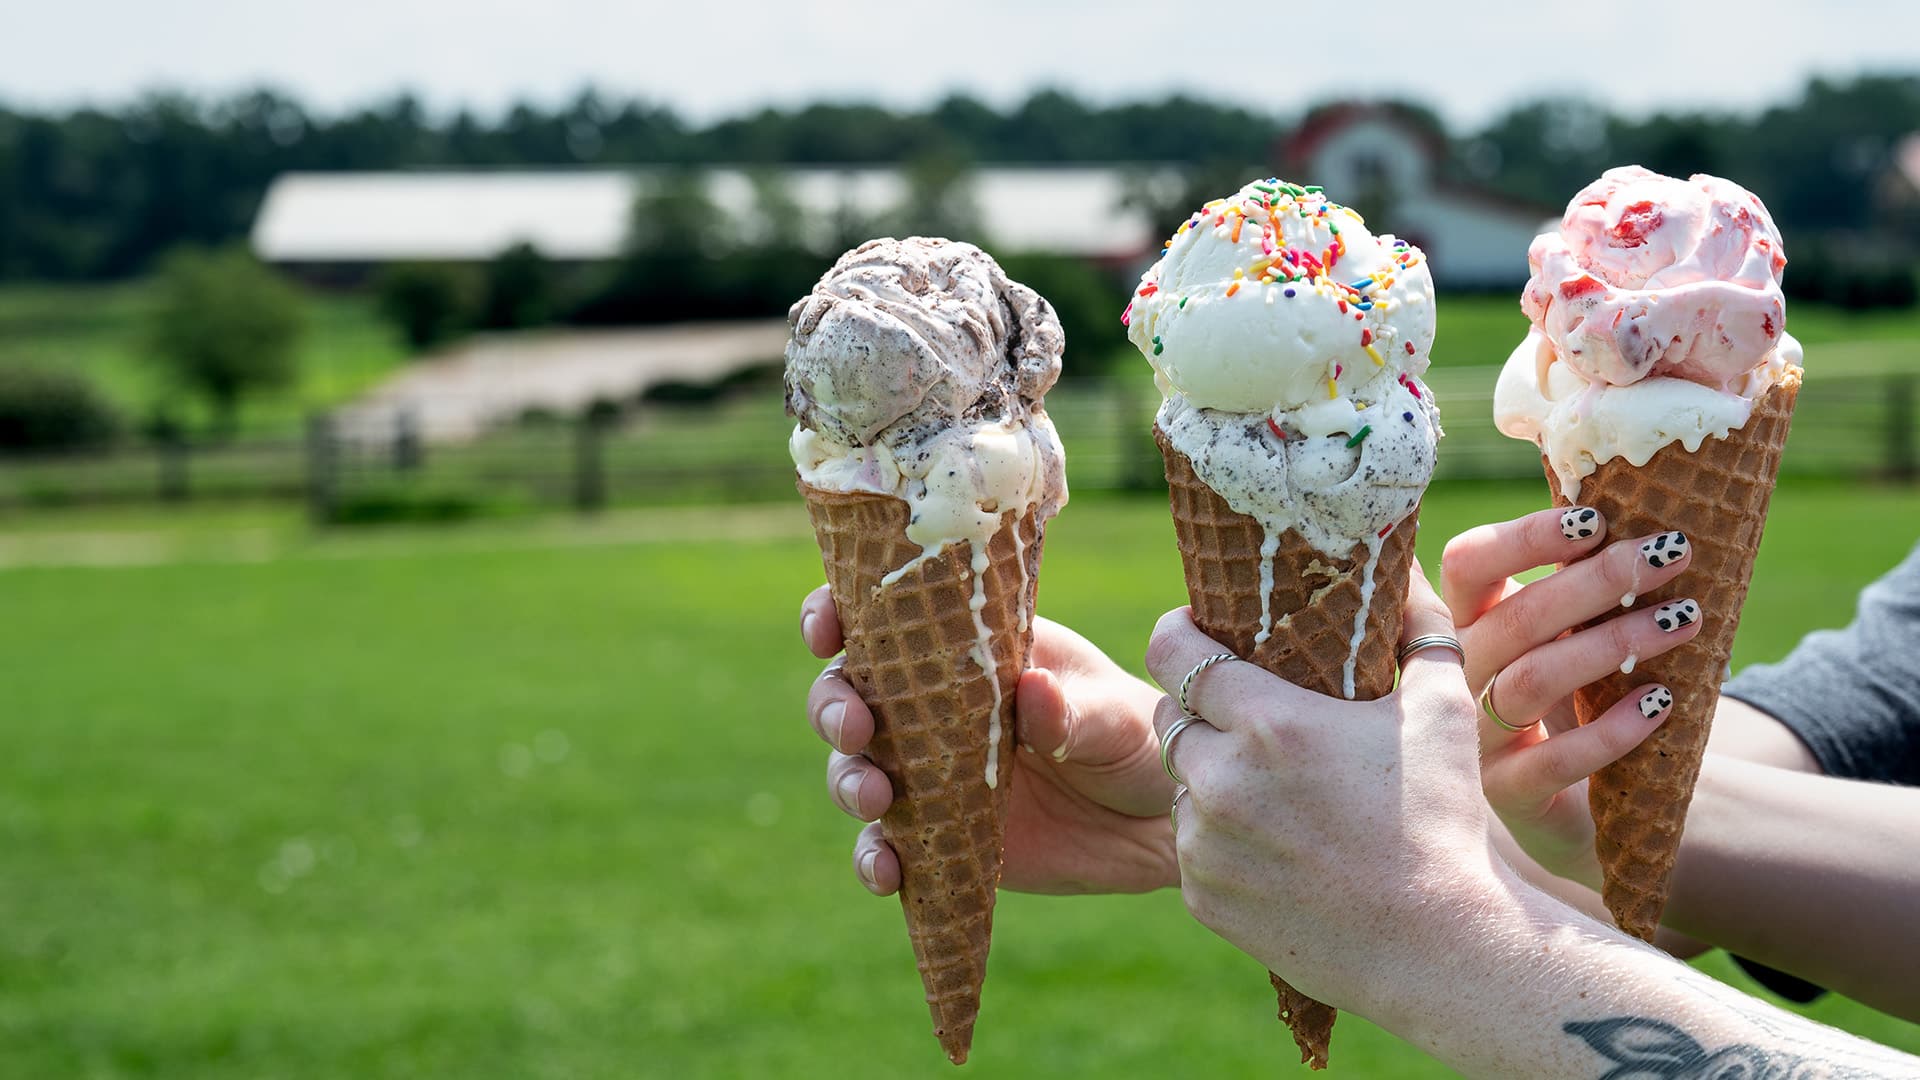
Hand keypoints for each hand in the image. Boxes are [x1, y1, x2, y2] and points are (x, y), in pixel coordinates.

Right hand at [800, 586, 1174, 895]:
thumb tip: (1031, 692)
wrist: (1159, 822)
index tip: (827, 631)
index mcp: (966, 649)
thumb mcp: (1114, 714)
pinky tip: (888, 873)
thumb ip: (1070, 708)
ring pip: (854, 770)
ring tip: (877, 797)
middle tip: (857, 727)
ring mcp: (928, 773)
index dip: (837, 616)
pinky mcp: (937, 837)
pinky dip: (874, 860)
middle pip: (847, 694)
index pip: (882, 618)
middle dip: (833, 706)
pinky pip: (887, 848)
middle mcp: (931, 707)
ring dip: (848, 781)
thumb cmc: (1135, 736)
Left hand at [1147, 568, 1517, 1017]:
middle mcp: (1221, 778)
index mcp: (1268, 722)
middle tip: (1243, 713)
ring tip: (1270, 786)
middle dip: (1198, 707)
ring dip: (1209, 774)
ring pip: (1180, 783)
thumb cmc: (1446, 820)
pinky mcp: (1201, 895)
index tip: (1195, 628)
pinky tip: (1273, 843)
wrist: (1441, 947)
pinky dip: (1219, 837)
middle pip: (1171, 716)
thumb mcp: (1443, 709)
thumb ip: (1418, 627)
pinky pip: (1190, 846)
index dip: (1178, 632)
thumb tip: (1404, 571)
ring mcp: (1204, 842)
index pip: (1174, 651)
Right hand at [1441, 507, 1701, 883]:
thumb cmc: (1581, 699)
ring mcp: (1475, 738)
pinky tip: (1661, 702)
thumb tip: (1640, 515)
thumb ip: (1582, 587)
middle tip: (1670, 556)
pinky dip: (1612, 730)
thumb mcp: (1571, 637)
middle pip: (1513, 618)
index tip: (1597, 521)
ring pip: (1531, 680)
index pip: (1469, 563)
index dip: (1524, 537)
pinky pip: (1554, 760)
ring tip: (1683, 621)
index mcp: (1467, 622)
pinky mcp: (1508, 795)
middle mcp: (1457, 677)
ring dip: (1611, 644)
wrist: (1589, 806)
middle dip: (1596, 581)